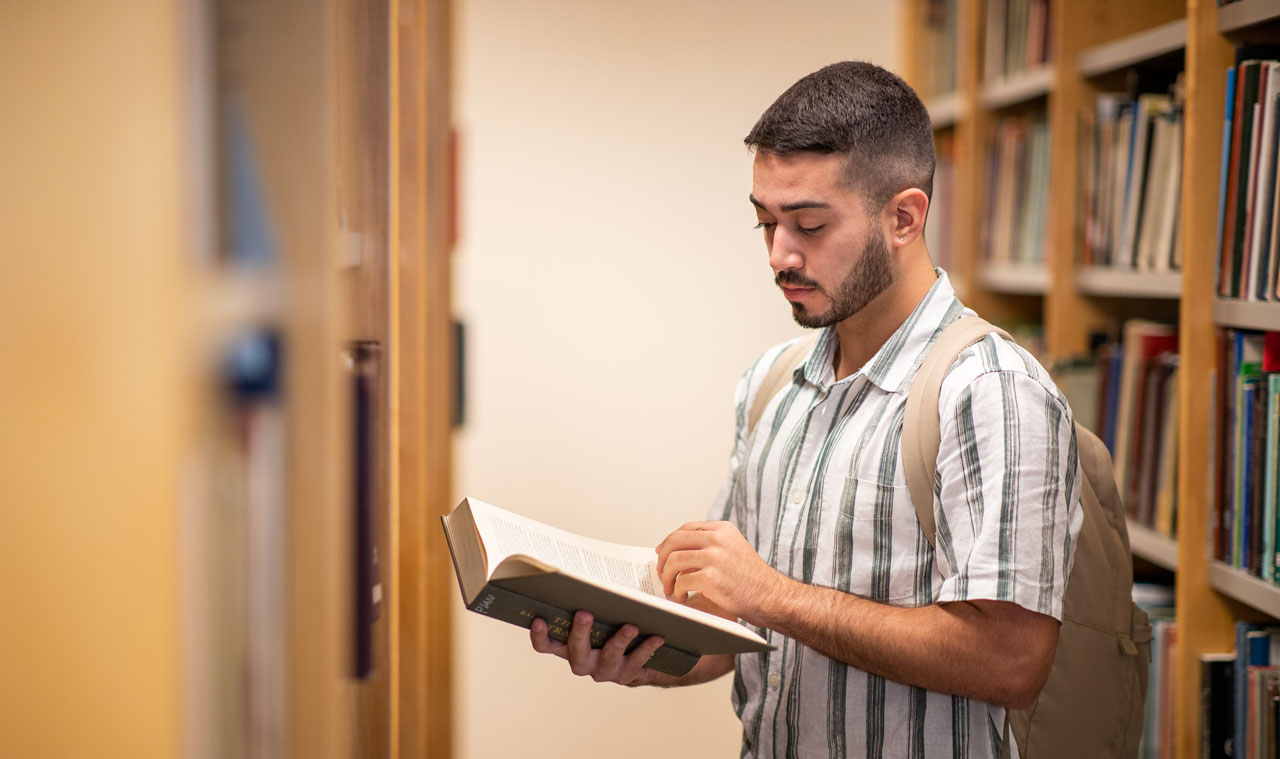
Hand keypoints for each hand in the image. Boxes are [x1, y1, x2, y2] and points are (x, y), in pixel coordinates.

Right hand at [529, 611, 666, 685]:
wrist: (645, 652)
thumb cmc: (615, 621)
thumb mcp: (601, 609)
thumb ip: (590, 598)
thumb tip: (584, 571)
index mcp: (569, 645)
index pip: (547, 645)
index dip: (539, 636)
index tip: (538, 618)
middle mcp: (582, 661)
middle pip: (574, 651)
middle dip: (579, 632)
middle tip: (585, 613)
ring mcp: (604, 671)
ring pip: (607, 658)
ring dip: (618, 641)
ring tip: (631, 626)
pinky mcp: (626, 676)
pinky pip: (635, 662)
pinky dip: (646, 648)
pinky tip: (656, 636)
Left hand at [655, 521, 786, 622]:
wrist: (771, 597)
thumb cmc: (751, 579)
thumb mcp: (733, 549)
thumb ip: (710, 545)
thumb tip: (676, 551)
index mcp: (723, 529)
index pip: (686, 528)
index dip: (669, 541)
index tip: (661, 553)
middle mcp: (718, 538)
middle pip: (675, 541)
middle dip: (662, 559)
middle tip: (661, 573)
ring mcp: (714, 557)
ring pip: (673, 561)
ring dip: (667, 577)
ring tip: (670, 589)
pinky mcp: (711, 577)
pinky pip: (681, 582)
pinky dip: (677, 591)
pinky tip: (682, 597)